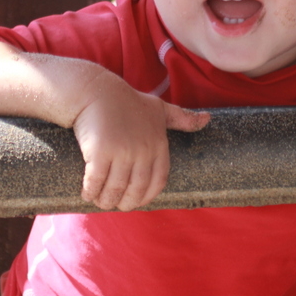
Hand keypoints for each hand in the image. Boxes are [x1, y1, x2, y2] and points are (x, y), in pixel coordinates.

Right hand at [72, 70, 209, 210]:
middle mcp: (143, 151)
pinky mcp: (100, 152)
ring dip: (106, 200)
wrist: (97, 91)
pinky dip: (91, 192)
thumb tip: (208, 119)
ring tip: (100, 201)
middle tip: (114, 205)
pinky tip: (87, 194)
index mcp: (159, 145)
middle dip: (125, 203)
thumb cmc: (128, 101)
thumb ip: (182, 118)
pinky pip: (96, 181)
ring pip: (115, 189)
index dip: (146, 197)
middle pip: (136, 190)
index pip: (158, 182)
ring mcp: (122, 152)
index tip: (135, 201)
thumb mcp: (160, 108)